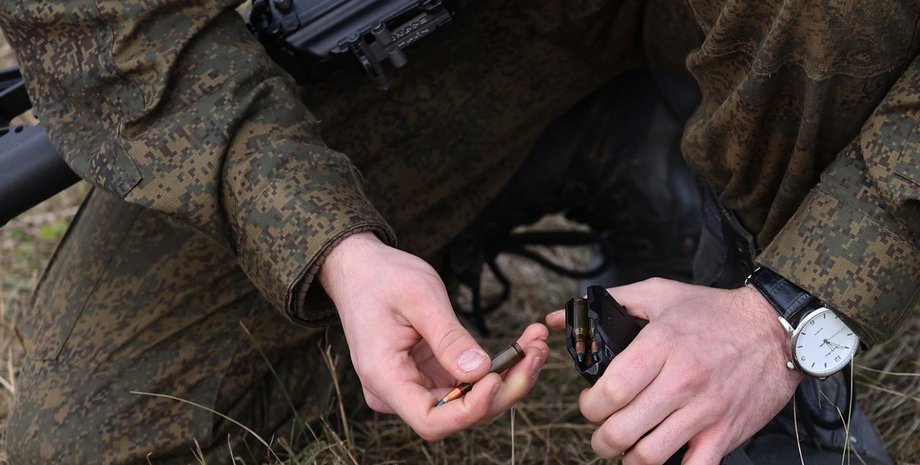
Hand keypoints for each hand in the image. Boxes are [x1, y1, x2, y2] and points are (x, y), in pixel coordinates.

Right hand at [319, 232, 548, 439]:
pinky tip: (521, 347)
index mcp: (384, 377)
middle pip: (457, 415)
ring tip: (535, 345)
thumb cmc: (382, 278)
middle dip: (503, 389)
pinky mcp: (427, 376)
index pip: (431, 420)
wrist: (360, 269)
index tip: (498, 376)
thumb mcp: (419, 297)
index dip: (470, 409)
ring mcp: (412, 387)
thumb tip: (480, 370)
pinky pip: (465, 384)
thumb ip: (449, 337)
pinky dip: (495, 369)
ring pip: (468, 402)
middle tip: (537, 352)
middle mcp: (396, 392)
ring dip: (507, 379)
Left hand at [546, 278, 803, 464]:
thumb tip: (560, 315)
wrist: (775, 329)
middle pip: (622, 429)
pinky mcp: (726, 433)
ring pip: (650, 455)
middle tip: (602, 432)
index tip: (589, 405)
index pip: (610, 392)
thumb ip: (609, 303)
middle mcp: (681, 382)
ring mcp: (705, 411)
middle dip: (601, 438)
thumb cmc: (714, 311)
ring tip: (625, 449)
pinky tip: (661, 458)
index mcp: (660, 347)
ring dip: (628, 458)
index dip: (589, 406)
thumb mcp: (659, 294)